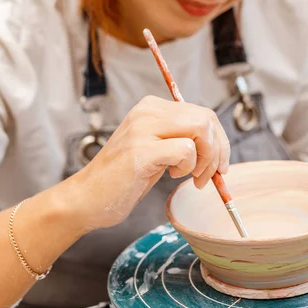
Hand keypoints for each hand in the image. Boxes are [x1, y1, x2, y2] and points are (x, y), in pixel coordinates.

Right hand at [69, 95, 229, 229]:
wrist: (87, 199)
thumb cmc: (124, 179)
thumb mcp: (157, 151)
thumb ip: (181, 140)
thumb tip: (218, 147)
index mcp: (152, 108)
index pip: (203, 113)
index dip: (220, 140)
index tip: (219, 165)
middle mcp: (147, 111)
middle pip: (206, 119)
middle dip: (218, 151)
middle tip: (209, 176)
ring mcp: (143, 129)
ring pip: (200, 129)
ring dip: (206, 159)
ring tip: (191, 176)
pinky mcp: (141, 150)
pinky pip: (185, 150)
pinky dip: (188, 166)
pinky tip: (172, 175)